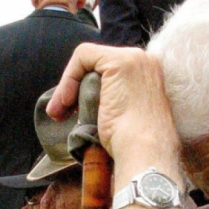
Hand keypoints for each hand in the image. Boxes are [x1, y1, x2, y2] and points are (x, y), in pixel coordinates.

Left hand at [47, 42, 178, 164]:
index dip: (86, 89)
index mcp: (148, 76)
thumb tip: (82, 103)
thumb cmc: (133, 146)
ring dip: (67, 87)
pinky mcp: (120, 62)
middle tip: (60, 114)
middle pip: (97, 65)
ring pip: (88, 61)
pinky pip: (83, 56)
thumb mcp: (123, 117)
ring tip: (60, 113)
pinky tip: (66, 102)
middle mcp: (145, 62)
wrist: (143, 152)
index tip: (72, 112)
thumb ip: (110, 101)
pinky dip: (69, 78)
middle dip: (74, 88)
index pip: (108, 72)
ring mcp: (135, 59)